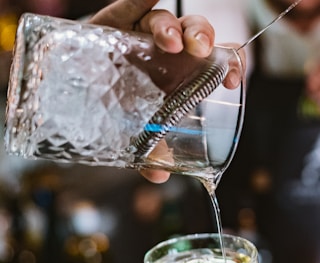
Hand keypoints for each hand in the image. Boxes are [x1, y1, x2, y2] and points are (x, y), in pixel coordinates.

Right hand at [89, 0, 244, 182]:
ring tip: (169, 41)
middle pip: (195, 35)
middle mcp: (167, 51)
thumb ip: (151, 151)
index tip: (234, 78)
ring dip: (173, 27)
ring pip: (167, 20)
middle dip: (203, 40)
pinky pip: (132, 5)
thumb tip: (161, 178)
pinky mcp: (116, 22)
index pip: (215, 62)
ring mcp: (142, 34)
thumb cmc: (116, 104)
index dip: (230, 65)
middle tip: (200, 52)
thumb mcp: (136, 129)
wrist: (76, 86)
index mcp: (182, 72)